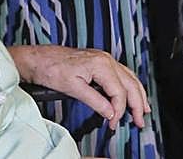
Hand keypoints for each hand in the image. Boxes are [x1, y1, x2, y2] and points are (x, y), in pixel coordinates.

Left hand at [10, 44, 149, 129]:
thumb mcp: (73, 88)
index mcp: (101, 64)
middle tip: (139, 121)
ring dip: (137, 94)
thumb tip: (110, 113)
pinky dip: (129, 85)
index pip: (119, 92)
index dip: (119, 111)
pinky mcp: (99, 61)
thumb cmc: (52, 68)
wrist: (39, 58)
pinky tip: (130, 92)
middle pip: (129, 83)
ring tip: (143, 109)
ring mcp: (103, 59)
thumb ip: (95, 101)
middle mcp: (105, 59)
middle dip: (137, 103)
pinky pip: (121, 73)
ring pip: (128, 77)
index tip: (113, 123)